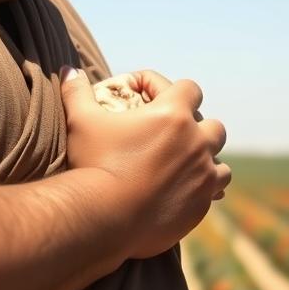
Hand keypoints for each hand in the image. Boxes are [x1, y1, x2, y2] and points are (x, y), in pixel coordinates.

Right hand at [61, 68, 230, 258]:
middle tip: (172, 136)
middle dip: (197, 128)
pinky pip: (214, 194)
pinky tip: (184, 191)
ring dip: (206, 161)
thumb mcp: (81, 121)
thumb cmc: (94, 163)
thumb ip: (77, 91)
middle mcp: (197, 143)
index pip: (190, 89)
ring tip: (184, 165)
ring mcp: (203, 177)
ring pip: (220, 163)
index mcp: (174, 115)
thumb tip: (68, 69)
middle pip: (213, 126)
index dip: (174, 90)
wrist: (105, 219)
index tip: (154, 99)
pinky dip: (203, 190)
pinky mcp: (202, 206)